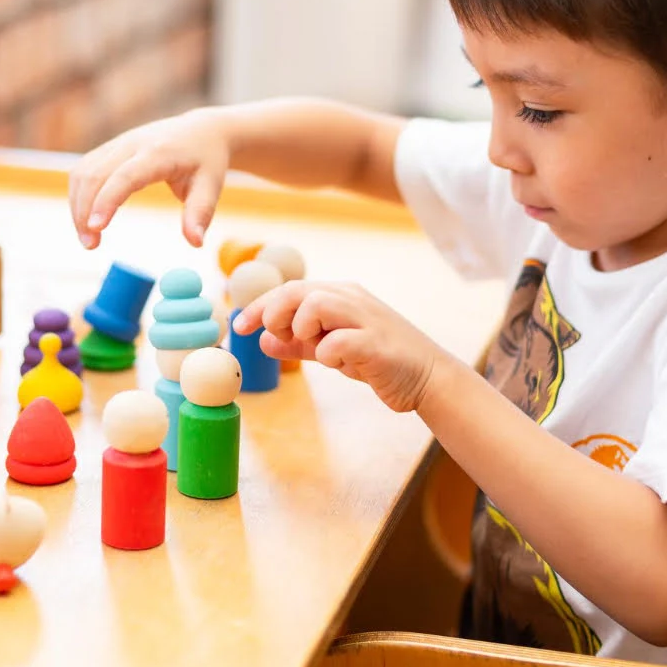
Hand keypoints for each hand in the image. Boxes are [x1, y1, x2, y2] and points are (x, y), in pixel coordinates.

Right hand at [69, 108, 229, 248]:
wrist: (200, 130)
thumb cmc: (207, 160)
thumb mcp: (211, 185)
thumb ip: (201, 213)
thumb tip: (195, 242)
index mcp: (159, 153)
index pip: (125, 175)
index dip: (107, 200)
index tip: (96, 228)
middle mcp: (132, 144)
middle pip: (94, 174)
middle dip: (84, 211)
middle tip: (90, 245)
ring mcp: (117, 144)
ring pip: (82, 172)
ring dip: (77, 206)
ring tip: (89, 238)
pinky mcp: (108, 149)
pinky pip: (83, 170)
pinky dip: (79, 195)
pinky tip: (87, 218)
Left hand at [233, 282, 444, 412]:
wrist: (427, 377)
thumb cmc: (379, 360)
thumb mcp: (332, 349)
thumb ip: (300, 344)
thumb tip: (264, 340)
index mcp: (340, 294)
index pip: (290, 289)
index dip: (260, 306)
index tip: (240, 326)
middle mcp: (351, 298)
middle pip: (298, 290)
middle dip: (275, 313)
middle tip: (279, 336)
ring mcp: (365, 318)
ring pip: (315, 304)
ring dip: (302, 328)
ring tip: (314, 346)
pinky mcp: (376, 343)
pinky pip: (338, 341)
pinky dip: (328, 353)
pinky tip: (338, 362)